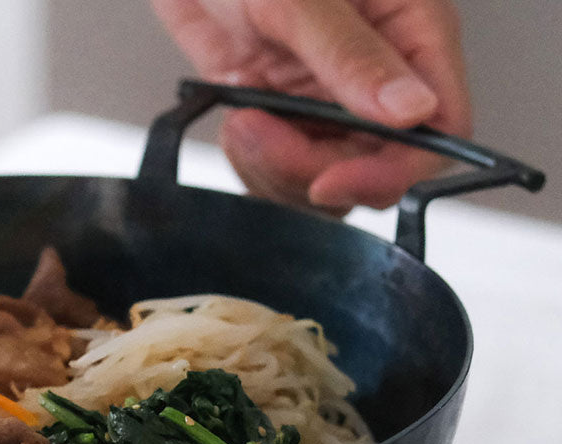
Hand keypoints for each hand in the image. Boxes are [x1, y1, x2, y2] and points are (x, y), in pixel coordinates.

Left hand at [151, 0, 471, 211]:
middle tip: (261, 131)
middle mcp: (378, 73)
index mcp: (411, 30)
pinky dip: (254, 164)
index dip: (393, 171)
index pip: (440, 127)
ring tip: (242, 117)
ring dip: (275, 170)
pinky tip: (237, 122)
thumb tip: (413, 110)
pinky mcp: (286, 117)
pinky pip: (283, 174)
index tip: (331, 180)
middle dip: (313, 171)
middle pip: (374, 167)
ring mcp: (330, 100)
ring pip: (326, 180)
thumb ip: (351, 54)